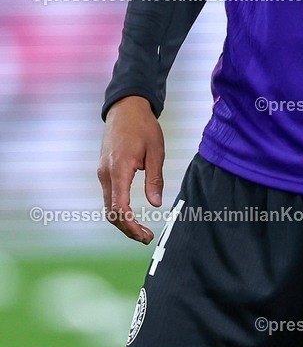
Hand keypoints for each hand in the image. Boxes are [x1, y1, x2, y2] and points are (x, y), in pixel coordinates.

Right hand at [97, 95, 164, 242]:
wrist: (125, 108)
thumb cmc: (143, 127)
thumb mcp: (156, 151)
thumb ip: (155, 179)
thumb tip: (156, 204)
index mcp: (119, 169)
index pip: (119, 207)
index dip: (130, 226)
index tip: (144, 236)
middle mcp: (106, 174)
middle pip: (111, 212)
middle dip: (127, 229)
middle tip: (146, 238)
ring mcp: (102, 172)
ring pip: (108, 206)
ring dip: (122, 221)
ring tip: (141, 230)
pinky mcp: (104, 171)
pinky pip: (108, 196)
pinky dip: (118, 209)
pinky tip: (131, 214)